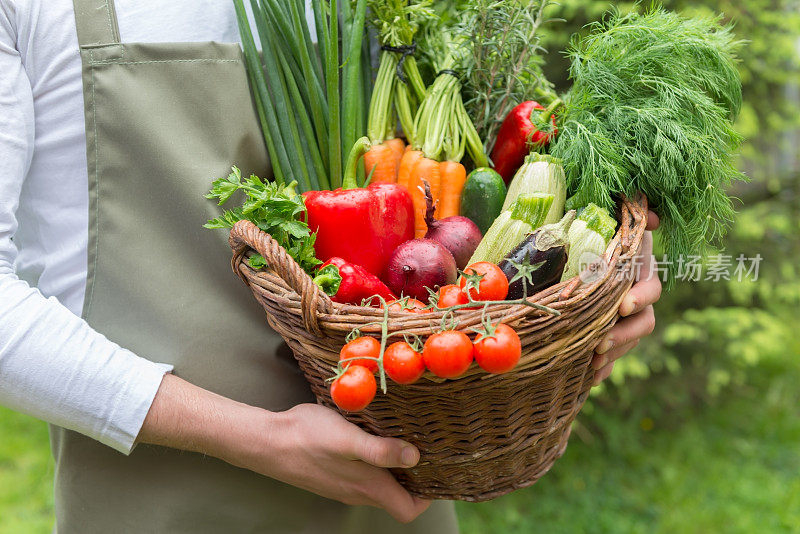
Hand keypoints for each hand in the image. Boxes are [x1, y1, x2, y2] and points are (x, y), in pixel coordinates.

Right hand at [138, 375, 429, 522]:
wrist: (266, 442)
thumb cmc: (308, 437)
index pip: (408, 510)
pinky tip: (372, 436)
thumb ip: (382, 451)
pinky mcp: (331, 475)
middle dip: (415, 479)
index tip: (436, 470)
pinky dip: (375, 463)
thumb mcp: (349, 439)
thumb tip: (416, 458)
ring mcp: (343, 485)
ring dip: (395, 469)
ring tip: (404, 438)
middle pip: (397, 497)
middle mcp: (358, 491)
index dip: (427, 496)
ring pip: (380, 486)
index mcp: (368, 486)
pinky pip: (362, 476)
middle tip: (427, 448)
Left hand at [591, 211, 660, 384]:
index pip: (651, 288)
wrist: (585, 246)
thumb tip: (653, 219)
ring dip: (613, 354)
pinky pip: (611, 355)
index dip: (641, 298)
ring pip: (627, 342)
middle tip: (601, 343)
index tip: (624, 305)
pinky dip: (603, 368)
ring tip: (593, 363)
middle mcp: (636, 297)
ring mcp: (623, 317)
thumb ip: (635, 213)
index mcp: (640, 271)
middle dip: (624, 336)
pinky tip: (590, 379)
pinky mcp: (608, 332)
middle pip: (642, 323)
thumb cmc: (602, 228)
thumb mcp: (617, 217)